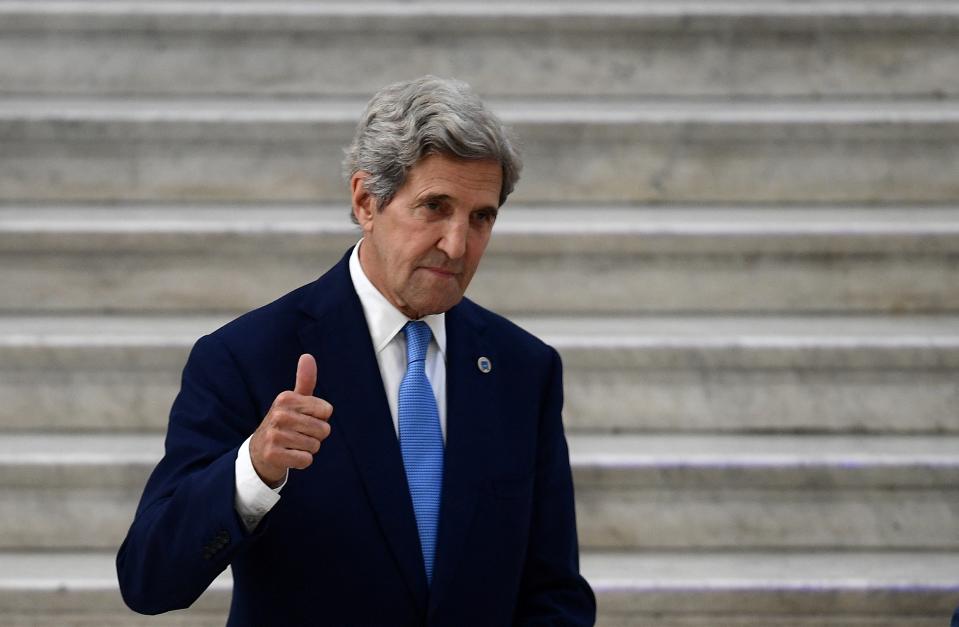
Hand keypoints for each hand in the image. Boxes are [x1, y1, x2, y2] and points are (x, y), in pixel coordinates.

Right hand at [249, 354, 332, 486]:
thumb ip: (305, 380)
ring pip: (315, 446)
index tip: (304, 419)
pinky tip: (288, 456)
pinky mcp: (273, 455)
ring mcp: (274, 435)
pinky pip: (306, 460)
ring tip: (292, 444)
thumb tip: (307, 356)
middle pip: (323, 429)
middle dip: (316, 436)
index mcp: (286, 398)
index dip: (320, 418)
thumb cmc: (284, 423)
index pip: (327, 410)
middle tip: (298, 435)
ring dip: (308, 449)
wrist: (259, 452)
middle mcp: (278, 414)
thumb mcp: (293, 401)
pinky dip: (302, 461)